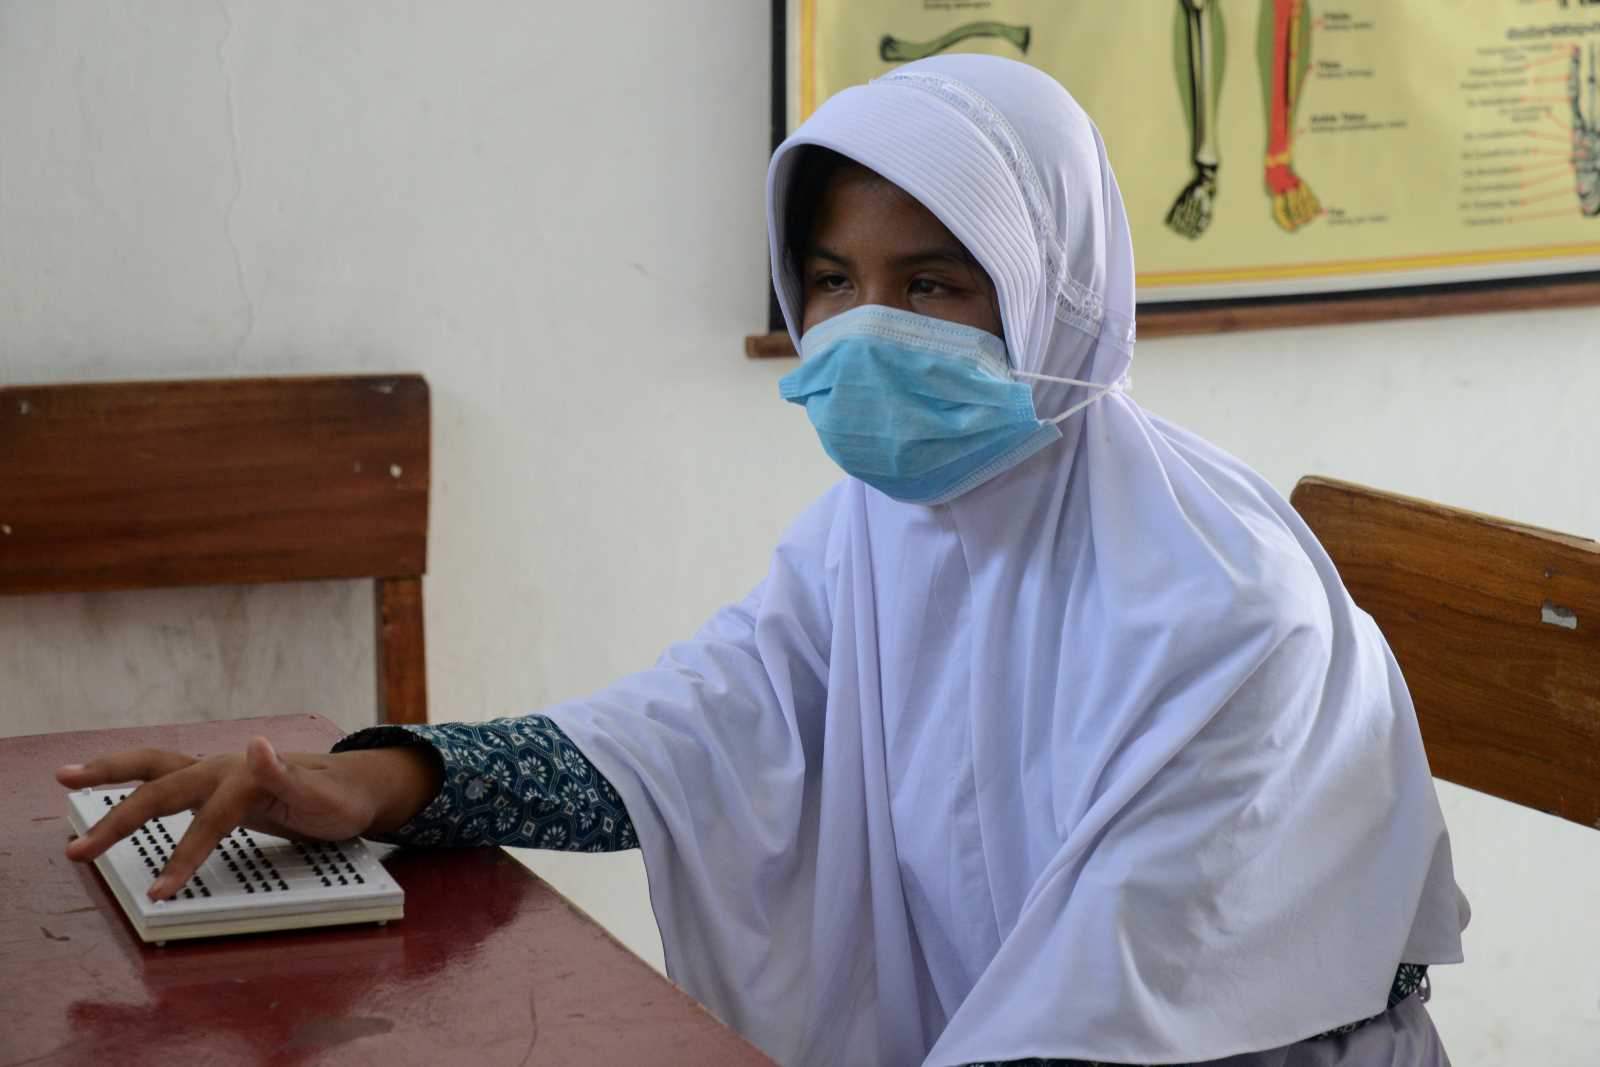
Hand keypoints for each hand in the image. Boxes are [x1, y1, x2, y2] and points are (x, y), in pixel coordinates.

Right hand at [57, 736, 441, 900]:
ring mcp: (217, 774)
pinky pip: (163, 780)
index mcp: (247, 775)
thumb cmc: (342, 798)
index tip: (163, 892)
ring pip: (155, 769)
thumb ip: (289, 778)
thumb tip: (256, 747)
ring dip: (110, 774)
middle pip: (163, 790)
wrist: (356, 786)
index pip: (209, 820)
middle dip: (119, 821)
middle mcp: (225, 768)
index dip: (185, 856)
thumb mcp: (325, 798)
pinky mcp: (214, 787)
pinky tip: (101, 782)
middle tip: (77, 850)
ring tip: (65, 776)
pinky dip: (129, 780)